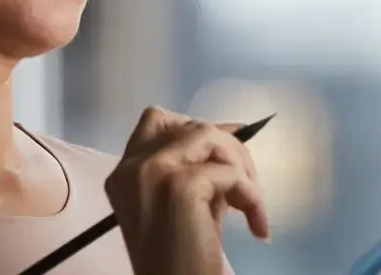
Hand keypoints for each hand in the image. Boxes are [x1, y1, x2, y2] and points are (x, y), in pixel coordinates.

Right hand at [105, 106, 270, 274]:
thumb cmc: (181, 259)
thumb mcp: (186, 205)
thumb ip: (198, 169)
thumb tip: (231, 131)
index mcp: (124, 174)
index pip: (157, 120)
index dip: (198, 128)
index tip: (230, 147)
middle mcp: (131, 168)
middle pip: (190, 125)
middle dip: (229, 149)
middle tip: (247, 185)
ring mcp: (151, 172)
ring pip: (211, 136)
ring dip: (241, 168)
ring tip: (250, 206)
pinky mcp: (178, 185)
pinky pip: (231, 173)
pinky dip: (252, 198)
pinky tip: (256, 225)